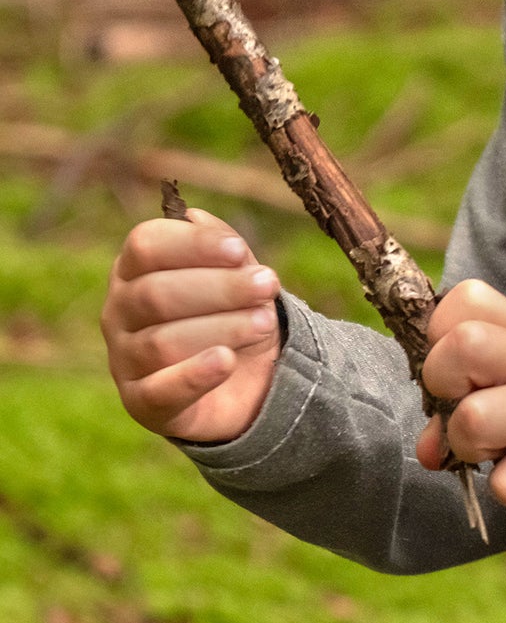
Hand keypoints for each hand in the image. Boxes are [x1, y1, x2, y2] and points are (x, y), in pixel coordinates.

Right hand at [102, 209, 281, 441]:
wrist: (244, 382)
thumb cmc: (231, 315)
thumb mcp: (234, 276)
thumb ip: (220, 247)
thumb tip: (197, 219)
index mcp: (133, 270)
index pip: (145, 245)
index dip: (193, 244)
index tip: (240, 251)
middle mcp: (119, 311)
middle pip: (157, 293)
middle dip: (220, 288)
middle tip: (268, 285)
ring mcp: (124, 358)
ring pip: (163, 341)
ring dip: (222, 328)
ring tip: (265, 324)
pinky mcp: (142, 402)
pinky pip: (161, 390)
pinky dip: (194, 376)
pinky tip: (225, 361)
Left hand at [417, 280, 505, 523]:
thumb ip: (474, 396)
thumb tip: (429, 450)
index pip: (462, 302)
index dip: (441, 336)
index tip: (463, 371)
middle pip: (459, 349)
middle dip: (442, 387)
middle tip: (471, 411)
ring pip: (472, 420)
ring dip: (471, 448)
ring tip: (503, 453)